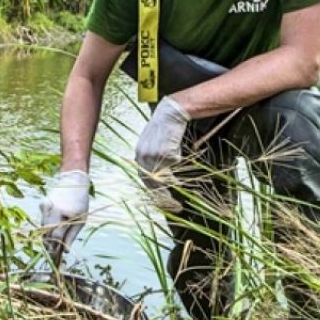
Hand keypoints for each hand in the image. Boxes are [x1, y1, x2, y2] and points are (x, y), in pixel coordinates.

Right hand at [40, 170, 89, 261]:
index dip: (55, 249)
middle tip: (53, 255)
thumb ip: (72, 236)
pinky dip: (46, 226)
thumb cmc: (80, 202)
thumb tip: (65, 252)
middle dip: (49, 245)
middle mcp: (51, 210)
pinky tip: (53, 227)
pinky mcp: (42, 204)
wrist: (73, 182)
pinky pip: (42, 220)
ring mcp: (45, 206)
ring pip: (43, 228)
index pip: (56, 237)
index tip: (56, 258)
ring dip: (47, 237)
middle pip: (47, 234)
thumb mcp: (81, 219)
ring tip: (53, 245)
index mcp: (63, 214)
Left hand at [134, 96, 189, 210]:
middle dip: (163, 196)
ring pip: (163, 176)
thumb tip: (162, 179)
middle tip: (175, 207)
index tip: (163, 202)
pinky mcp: (164, 151)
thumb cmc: (165, 128)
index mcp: (139, 154)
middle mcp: (142, 155)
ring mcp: (153, 154)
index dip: (154, 191)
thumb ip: (154, 159)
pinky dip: (178, 164)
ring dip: (173, 185)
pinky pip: (173, 163)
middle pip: (151, 181)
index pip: (144, 178)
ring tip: (180, 195)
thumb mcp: (154, 143)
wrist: (171, 112)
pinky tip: (180, 159)